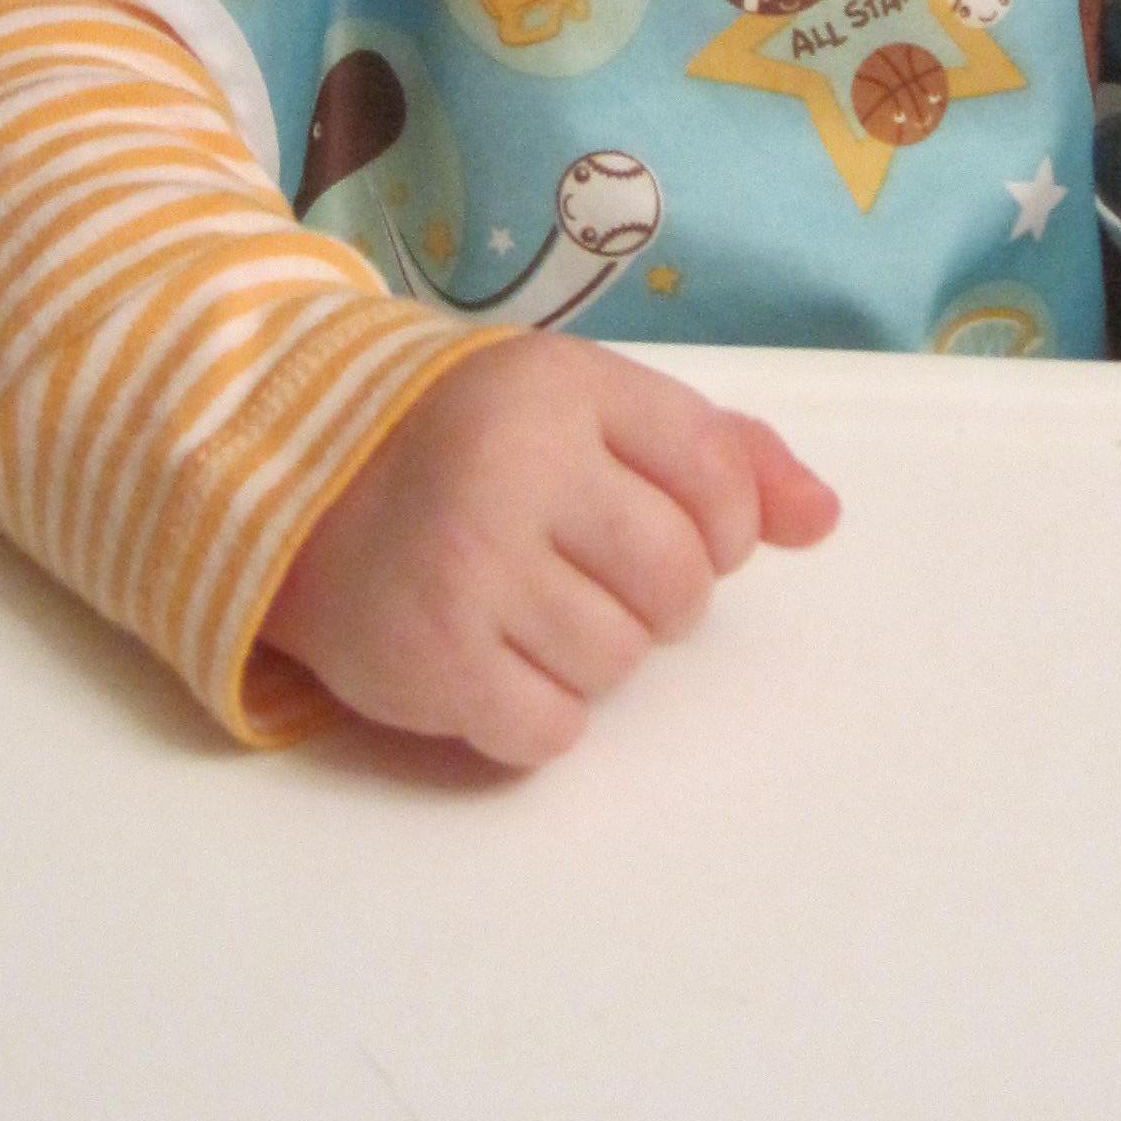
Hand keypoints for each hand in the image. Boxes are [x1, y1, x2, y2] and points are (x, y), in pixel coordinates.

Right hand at [260, 332, 838, 759]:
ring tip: (534, 609)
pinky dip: (538, 714)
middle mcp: (516, 468)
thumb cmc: (472, 447)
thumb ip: (719, 452)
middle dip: (661, 597)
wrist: (297, 488)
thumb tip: (824, 520)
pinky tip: (495, 660)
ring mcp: (468, 568)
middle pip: (680, 583)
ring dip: (596, 654)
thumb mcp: (588, 410)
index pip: (719, 477)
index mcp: (564, 388)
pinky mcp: (429, 662)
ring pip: (620, 662)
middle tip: (596, 573)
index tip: (683, 524)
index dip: (727, 523)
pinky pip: (550, 731)